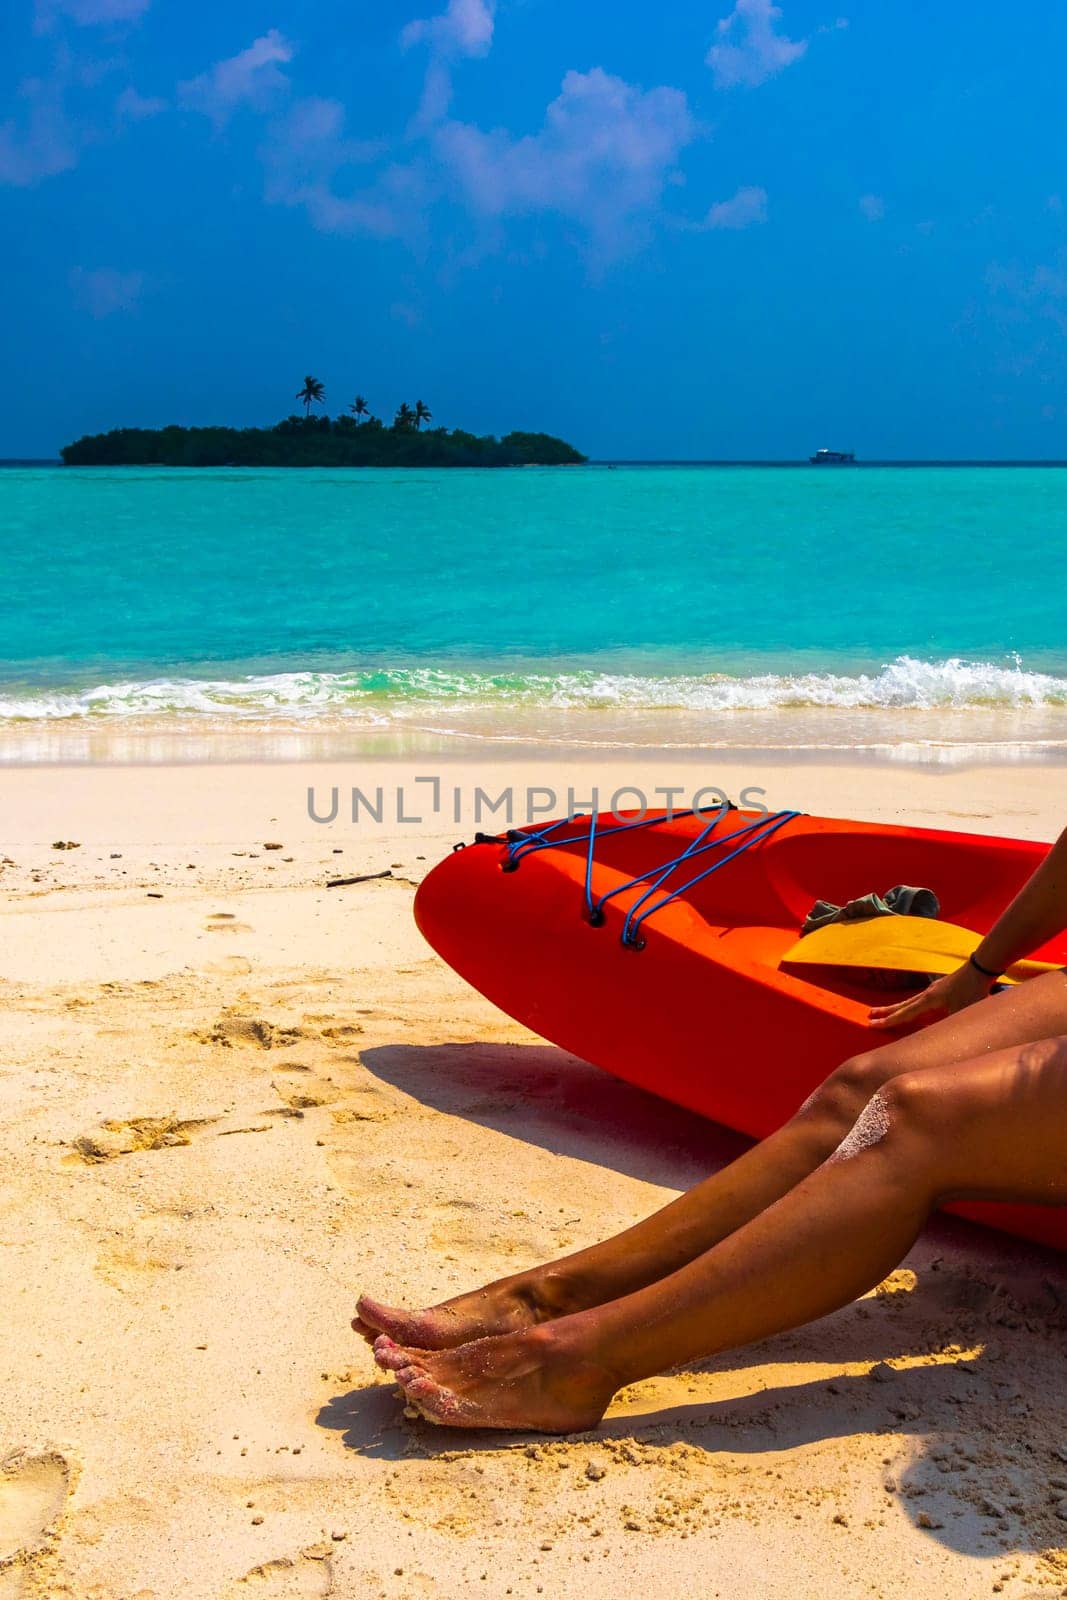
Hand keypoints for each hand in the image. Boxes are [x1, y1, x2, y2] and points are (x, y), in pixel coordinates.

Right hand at [867, 960, 994, 1029]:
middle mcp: (927, 994)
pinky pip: (919, 1000)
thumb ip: (950, 1026)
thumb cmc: (973, 990)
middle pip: (902, 1005)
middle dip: (885, 1012)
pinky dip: (909, 1005)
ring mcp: (933, 990)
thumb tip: (943, 1043)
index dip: (888, 1021)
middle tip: (869, 1016)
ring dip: (896, 1007)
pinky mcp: (941, 988)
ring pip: (909, 1001)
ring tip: (884, 1011)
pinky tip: (912, 1007)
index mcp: (929, 1000)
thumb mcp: (962, 1012)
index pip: (904, 1014)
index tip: (872, 1025)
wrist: (981, 968)